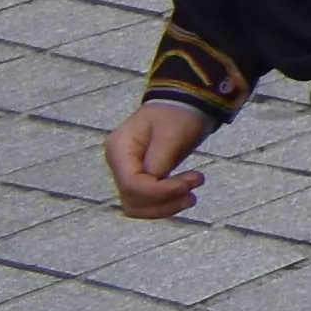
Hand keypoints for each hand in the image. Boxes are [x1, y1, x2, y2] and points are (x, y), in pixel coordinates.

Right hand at [102, 99, 206, 221]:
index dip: (159, 192)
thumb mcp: (172, 133)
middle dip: (164, 201)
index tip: (188, 185)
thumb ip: (160, 161)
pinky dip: (165, 203)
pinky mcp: (138, 178)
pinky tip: (184, 194)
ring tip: (191, 195)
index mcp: (120, 148)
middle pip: (132, 199)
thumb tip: (154, 184)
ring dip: (165, 206)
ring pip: (137, 206)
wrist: (185, 104)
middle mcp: (117, 163)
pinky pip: (146, 201)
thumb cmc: (178, 114)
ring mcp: (126, 172)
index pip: (131, 184)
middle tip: (193, 190)